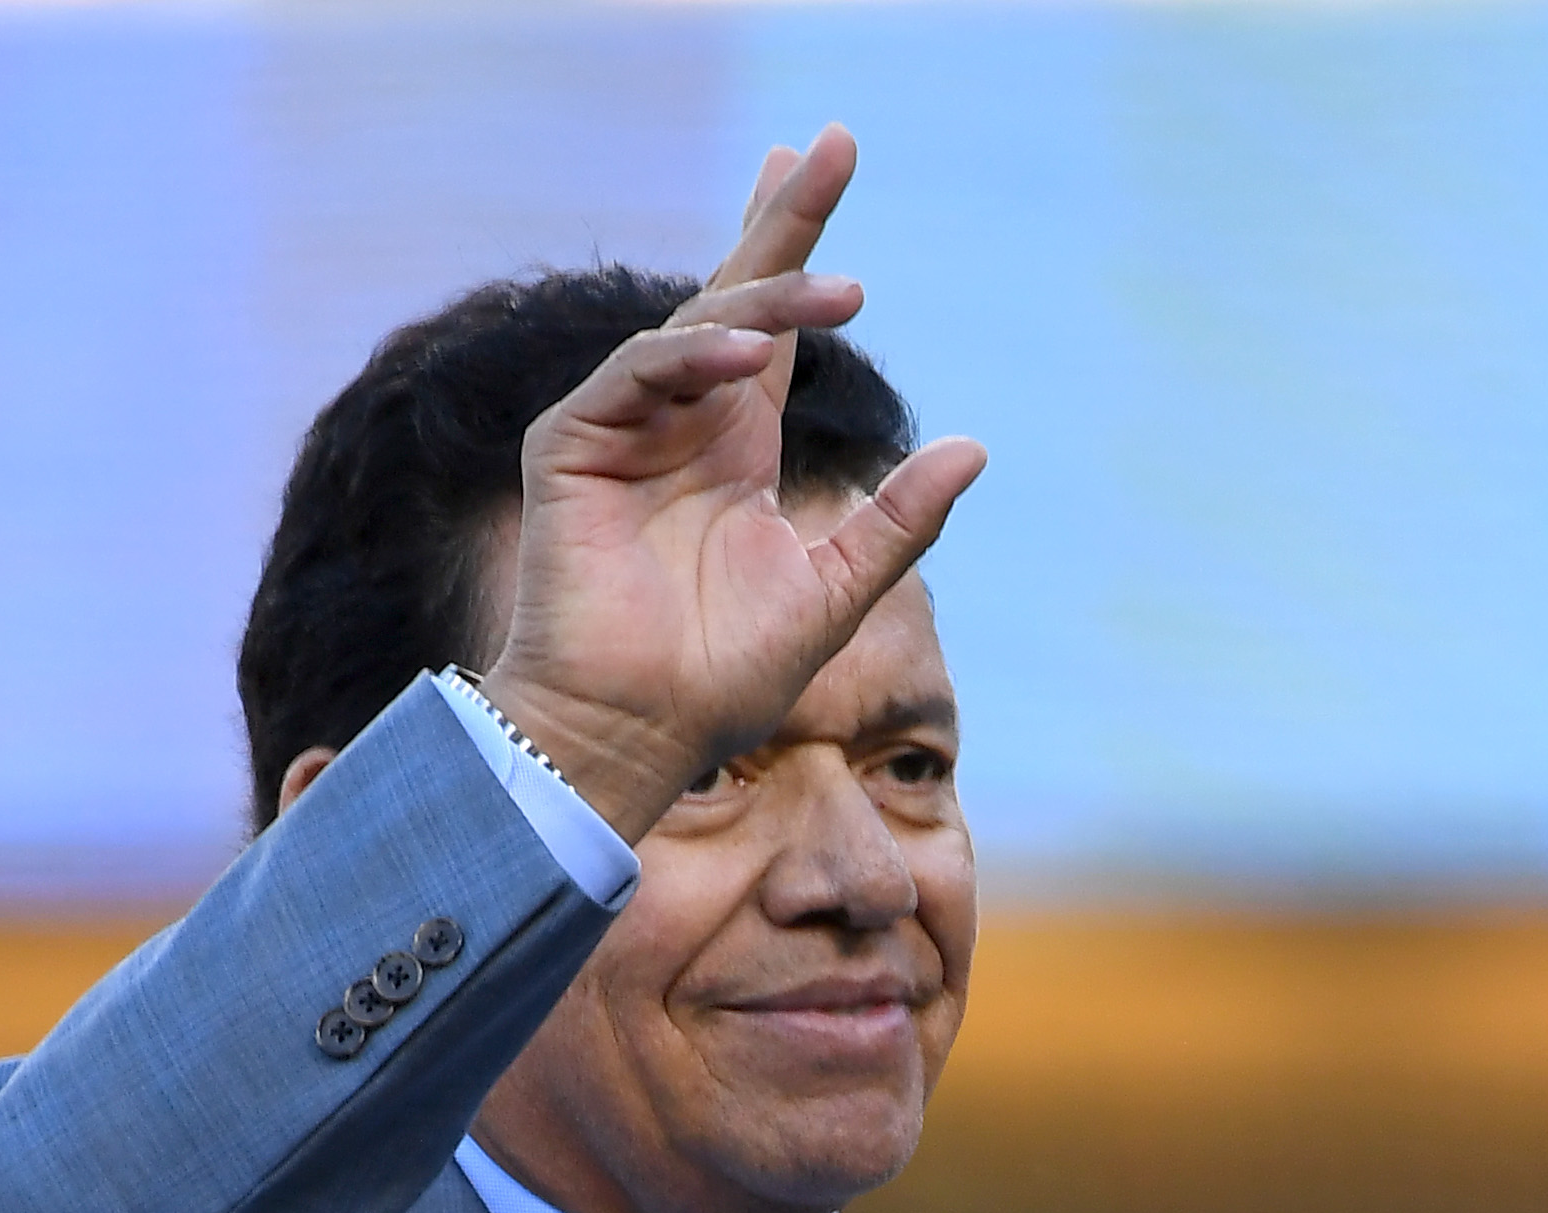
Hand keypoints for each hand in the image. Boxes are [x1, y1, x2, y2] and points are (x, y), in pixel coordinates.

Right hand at [478, 130, 984, 842]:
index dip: (799, 248)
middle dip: (782, 220)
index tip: (827, 164)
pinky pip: (639, 374)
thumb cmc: (721, 680)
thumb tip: (975, 448)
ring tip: (840, 291)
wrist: (638, 732)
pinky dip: (694, 357)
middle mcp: (679, 421)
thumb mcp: (834, 592)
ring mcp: (620, 427)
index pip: (772, 325)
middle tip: (829, 145)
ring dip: (766, 301)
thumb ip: (898, 522)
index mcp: (734, 446)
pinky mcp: (572, 445)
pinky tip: (752, 357)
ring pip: (696, 327)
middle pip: (734, 293)